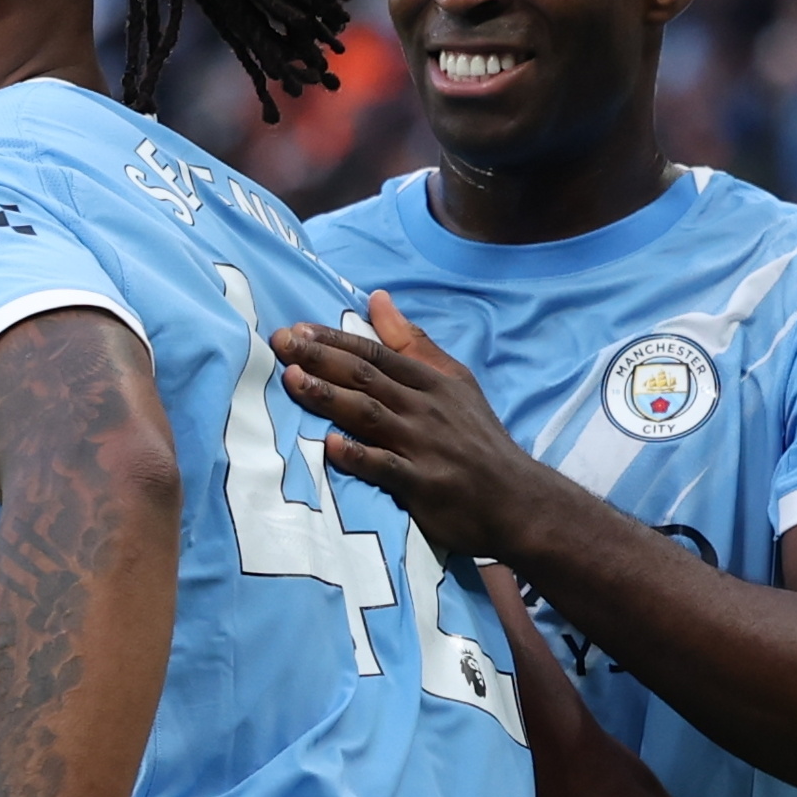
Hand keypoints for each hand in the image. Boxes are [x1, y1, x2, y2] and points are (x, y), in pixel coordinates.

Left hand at [272, 291, 564, 559]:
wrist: (516, 498)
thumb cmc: (478, 438)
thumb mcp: (455, 381)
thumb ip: (413, 342)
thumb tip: (377, 297)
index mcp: (430, 381)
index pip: (375, 352)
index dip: (334, 339)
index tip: (296, 330)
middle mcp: (423, 408)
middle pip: (366, 376)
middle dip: (320, 358)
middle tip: (280, 345)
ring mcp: (423, 446)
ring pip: (369, 414)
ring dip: (329, 396)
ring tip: (293, 381)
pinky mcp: (423, 485)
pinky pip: (386, 467)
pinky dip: (359, 456)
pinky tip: (331, 446)